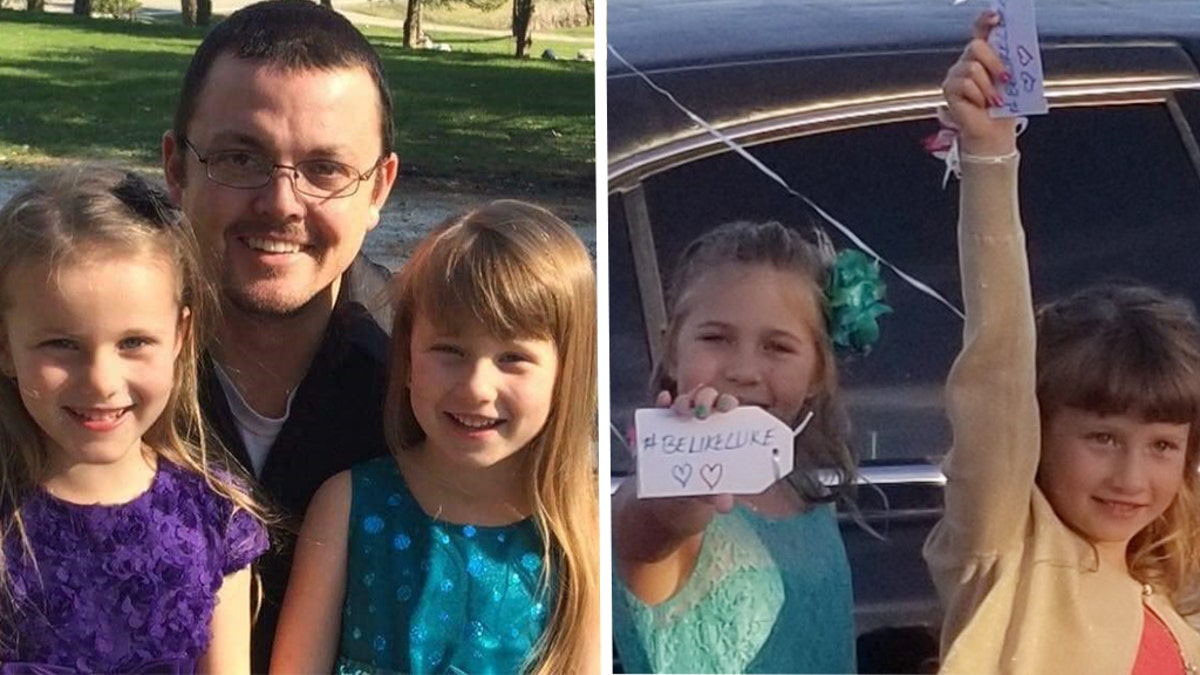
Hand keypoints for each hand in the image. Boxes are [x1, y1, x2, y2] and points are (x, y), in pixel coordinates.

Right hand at [649, 385, 738, 513]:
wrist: (670, 498)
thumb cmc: (699, 488)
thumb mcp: (707, 493)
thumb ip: (715, 494)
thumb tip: (725, 504)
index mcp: (721, 429)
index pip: (726, 407)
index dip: (727, 402)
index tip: (728, 408)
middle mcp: (702, 420)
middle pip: (706, 398)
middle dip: (705, 398)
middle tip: (703, 412)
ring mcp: (680, 420)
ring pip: (684, 402)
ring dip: (683, 403)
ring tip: (681, 411)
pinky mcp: (660, 426)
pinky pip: (660, 410)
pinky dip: (661, 403)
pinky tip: (663, 399)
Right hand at [942, 11, 1016, 155]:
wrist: (993, 132)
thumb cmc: (1004, 108)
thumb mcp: (1013, 81)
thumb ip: (1010, 64)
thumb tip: (1016, 50)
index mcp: (984, 56)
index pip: (980, 31)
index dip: (985, 20)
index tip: (996, 16)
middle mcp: (967, 61)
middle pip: (976, 46)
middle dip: (994, 63)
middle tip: (1006, 80)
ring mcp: (955, 74)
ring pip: (972, 68)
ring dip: (988, 87)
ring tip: (993, 101)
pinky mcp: (948, 89)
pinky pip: (965, 84)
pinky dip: (978, 96)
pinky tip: (980, 105)